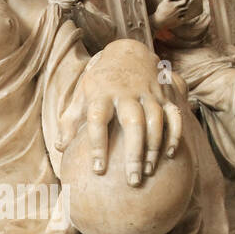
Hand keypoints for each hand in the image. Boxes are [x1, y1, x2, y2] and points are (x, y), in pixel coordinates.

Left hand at [56, 38, 183, 185]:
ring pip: (155, 120)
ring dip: (153, 147)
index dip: (98, 145)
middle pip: (132, 123)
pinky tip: (170, 154)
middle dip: (134, 152)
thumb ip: (70, 121)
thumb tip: (60, 148)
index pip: (97, 120)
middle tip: (132, 181)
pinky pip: (173, 115)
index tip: (98, 170)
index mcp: (101, 94)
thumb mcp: (81, 96)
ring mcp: (148, 93)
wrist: (127, 52)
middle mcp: (126, 93)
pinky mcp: (164, 95)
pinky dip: (174, 134)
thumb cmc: (100, 83)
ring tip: (148, 172)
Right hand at [151, 0, 190, 30]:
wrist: (158, 21)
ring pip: (185, 12)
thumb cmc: (161, 10)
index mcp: (176, 5)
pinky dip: (184, 16)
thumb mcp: (165, 1)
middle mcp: (178, 11)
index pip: (184, 0)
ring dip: (187, 8)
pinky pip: (183, 19)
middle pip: (186, 6)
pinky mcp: (177, 22)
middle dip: (190, 2)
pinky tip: (184, 15)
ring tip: (188, 6)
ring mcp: (178, 16)